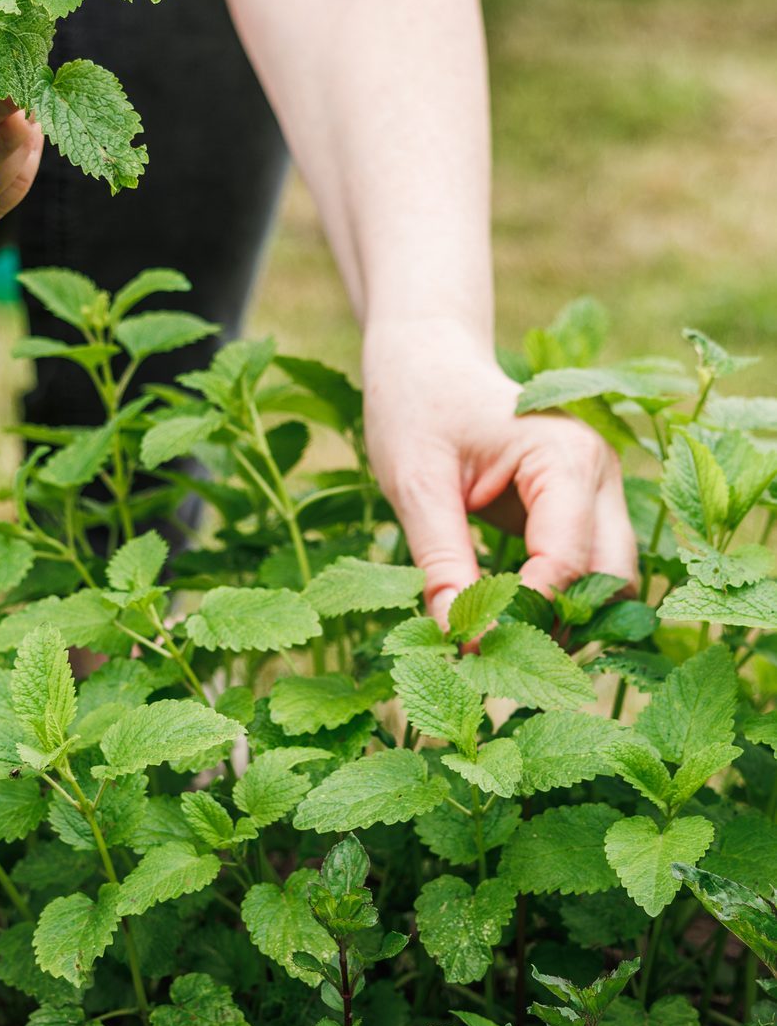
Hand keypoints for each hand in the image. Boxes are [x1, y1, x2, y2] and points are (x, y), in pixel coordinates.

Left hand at [362, 317, 637, 627]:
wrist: (425, 363)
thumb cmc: (415, 408)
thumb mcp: (414, 484)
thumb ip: (440, 561)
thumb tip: (458, 639)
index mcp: (565, 457)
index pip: (565, 561)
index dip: (525, 615)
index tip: (472, 649)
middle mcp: (599, 474)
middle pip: (611, 579)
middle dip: (560, 626)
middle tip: (495, 662)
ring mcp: (597, 491)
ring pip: (609, 582)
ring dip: (563, 621)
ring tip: (496, 647)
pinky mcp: (580, 509)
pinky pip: (586, 569)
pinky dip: (555, 602)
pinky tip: (505, 625)